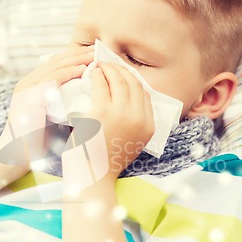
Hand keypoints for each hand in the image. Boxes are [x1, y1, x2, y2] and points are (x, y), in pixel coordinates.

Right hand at [0, 47, 94, 167]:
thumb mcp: (55, 116)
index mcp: (33, 86)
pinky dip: (67, 73)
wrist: (18, 157)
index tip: (96, 55)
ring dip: (76, 59)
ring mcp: (27, 89)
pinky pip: (50, 80)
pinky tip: (82, 70)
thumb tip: (93, 97)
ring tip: (94, 56)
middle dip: (79, 54)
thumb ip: (67, 104)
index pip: (57, 65)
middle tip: (99, 49)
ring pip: (55, 66)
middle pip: (57, 61)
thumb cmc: (39, 141)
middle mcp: (28, 83)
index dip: (76, 57)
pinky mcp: (28, 98)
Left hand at [63, 62, 153, 183]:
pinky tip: (93, 73)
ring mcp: (122, 114)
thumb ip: (134, 125)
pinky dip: (98, 75)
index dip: (133, 80)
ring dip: (110, 68)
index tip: (123, 74)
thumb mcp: (130, 143)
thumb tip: (128, 104)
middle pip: (134, 83)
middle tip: (110, 65)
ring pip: (119, 80)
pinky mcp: (103, 111)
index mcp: (148, 127)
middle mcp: (139, 118)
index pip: (144, 94)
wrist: (93, 176)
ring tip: (100, 66)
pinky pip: (102, 84)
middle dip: (122, 70)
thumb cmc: (106, 161)